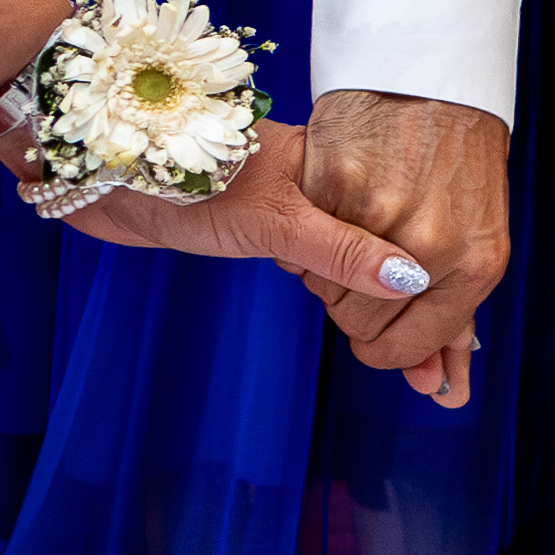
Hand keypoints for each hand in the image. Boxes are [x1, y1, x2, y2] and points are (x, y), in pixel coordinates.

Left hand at [63, 123, 464, 398]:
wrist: (104, 167)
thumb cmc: (185, 173)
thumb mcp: (274, 215)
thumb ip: (341, 248)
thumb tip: (408, 283)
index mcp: (348, 176)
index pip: (415, 244)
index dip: (437, 305)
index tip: (450, 367)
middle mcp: (337, 195)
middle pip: (405, 267)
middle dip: (427, 327)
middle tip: (439, 387)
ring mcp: (309, 216)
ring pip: (373, 280)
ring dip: (398, 326)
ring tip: (423, 375)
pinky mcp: (276, 235)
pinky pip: (338, 280)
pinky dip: (363, 312)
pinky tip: (376, 333)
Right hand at [299, 87, 508, 408]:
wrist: (440, 86)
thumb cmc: (460, 171)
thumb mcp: (474, 249)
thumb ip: (452, 326)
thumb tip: (441, 392)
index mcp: (475, 266)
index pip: (402, 348)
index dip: (382, 343)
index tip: (375, 319)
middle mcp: (431, 245)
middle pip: (358, 325)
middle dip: (353, 304)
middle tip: (365, 259)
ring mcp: (381, 212)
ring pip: (324, 289)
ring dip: (326, 272)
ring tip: (351, 227)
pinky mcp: (338, 179)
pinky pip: (300, 243)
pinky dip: (305, 234)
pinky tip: (329, 206)